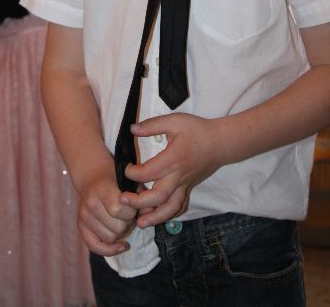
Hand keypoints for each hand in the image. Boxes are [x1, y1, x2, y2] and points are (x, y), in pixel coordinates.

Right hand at [77, 164, 137, 255]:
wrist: (95, 178)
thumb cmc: (117, 181)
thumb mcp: (132, 183)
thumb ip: (142, 196)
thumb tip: (150, 212)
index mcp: (102, 189)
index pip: (118, 210)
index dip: (131, 212)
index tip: (133, 207)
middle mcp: (90, 203)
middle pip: (117, 228)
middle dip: (128, 224)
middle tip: (129, 216)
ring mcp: (83, 216)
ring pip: (109, 238)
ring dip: (120, 234)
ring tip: (121, 222)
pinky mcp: (81, 227)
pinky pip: (95, 247)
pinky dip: (110, 250)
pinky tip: (121, 245)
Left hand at [119, 113, 224, 227]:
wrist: (220, 142)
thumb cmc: (198, 130)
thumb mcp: (174, 121)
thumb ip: (152, 125)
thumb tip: (132, 129)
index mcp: (172, 159)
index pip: (148, 173)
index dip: (133, 173)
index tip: (126, 169)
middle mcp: (178, 176)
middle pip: (158, 196)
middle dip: (139, 202)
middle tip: (123, 201)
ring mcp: (185, 185)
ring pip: (171, 207)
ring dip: (155, 217)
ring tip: (140, 222)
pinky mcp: (189, 188)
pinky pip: (180, 206)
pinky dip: (169, 214)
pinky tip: (158, 216)